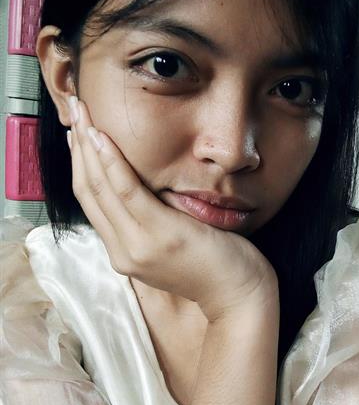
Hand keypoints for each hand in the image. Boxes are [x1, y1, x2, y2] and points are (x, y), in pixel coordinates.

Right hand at [66, 97, 276, 320]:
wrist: (238, 294)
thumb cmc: (212, 265)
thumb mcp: (170, 243)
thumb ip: (148, 221)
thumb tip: (139, 185)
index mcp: (123, 251)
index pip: (90, 201)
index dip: (79, 163)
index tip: (76, 133)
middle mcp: (123, 251)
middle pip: (88, 191)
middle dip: (77, 146)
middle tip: (73, 110)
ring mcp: (139, 246)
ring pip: (100, 188)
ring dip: (87, 146)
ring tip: (81, 113)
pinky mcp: (160, 236)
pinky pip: (127, 192)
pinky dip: (111, 163)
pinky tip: (101, 138)